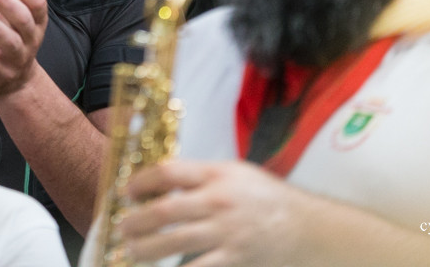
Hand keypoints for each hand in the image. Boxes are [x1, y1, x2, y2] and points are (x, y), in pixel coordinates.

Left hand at [117, 160, 307, 266]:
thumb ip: (199, 176)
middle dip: (135, 222)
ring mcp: (227, 235)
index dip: (141, 182)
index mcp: (217, 176)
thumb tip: (158, 183)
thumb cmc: (265, 197)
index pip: (168, 173)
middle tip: (121, 228)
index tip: (127, 192)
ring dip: (147, 250)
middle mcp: (219, 204)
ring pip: (175, 244)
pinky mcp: (235, 261)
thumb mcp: (234, 172)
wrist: (307, 228)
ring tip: (132, 252)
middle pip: (165, 212)